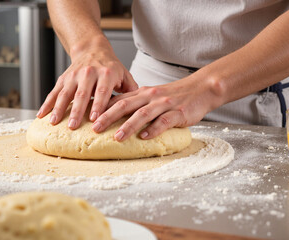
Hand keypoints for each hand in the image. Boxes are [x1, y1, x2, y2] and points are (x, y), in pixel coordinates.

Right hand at [37, 44, 137, 129]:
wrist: (93, 49)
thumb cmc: (111, 67)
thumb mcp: (124, 75)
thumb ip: (131, 91)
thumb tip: (139, 109)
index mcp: (106, 73)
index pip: (102, 91)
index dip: (98, 106)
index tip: (95, 119)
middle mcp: (88, 73)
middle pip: (81, 94)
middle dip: (77, 111)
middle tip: (73, 126)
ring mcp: (74, 76)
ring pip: (65, 93)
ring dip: (58, 109)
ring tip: (54, 123)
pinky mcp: (63, 78)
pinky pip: (53, 92)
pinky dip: (46, 104)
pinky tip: (41, 115)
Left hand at [91, 75, 223, 140]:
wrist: (200, 89)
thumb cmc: (174, 96)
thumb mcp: (151, 96)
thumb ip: (135, 104)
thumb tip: (114, 114)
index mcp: (141, 93)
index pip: (118, 100)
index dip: (102, 108)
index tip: (87, 117)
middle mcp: (150, 97)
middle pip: (125, 106)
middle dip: (108, 117)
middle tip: (95, 128)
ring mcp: (164, 104)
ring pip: (142, 114)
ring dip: (128, 126)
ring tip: (117, 137)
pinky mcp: (178, 113)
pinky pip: (164, 121)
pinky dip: (154, 129)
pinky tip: (145, 137)